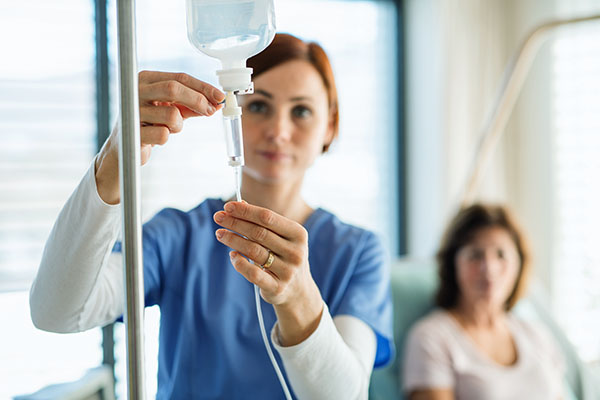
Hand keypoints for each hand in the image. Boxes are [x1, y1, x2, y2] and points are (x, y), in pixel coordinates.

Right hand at [137, 70, 223, 164]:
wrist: (124, 147)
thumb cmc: (150, 123)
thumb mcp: (171, 108)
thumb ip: (192, 104)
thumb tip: (216, 103)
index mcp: (146, 79)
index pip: (179, 77)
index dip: (203, 87)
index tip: (220, 96)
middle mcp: (136, 90)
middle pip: (174, 88)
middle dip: (197, 100)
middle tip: (210, 111)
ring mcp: (132, 111)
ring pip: (172, 115)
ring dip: (178, 126)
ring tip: (168, 128)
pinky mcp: (132, 132)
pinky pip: (163, 135)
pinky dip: (166, 138)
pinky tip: (155, 138)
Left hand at [213, 201, 322, 344]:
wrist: (298, 291)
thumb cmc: (284, 257)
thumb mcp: (279, 237)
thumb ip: (262, 222)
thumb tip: (240, 203)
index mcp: (298, 234)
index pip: (268, 217)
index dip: (246, 211)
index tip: (227, 206)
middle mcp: (295, 252)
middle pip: (259, 233)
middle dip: (235, 223)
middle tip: (218, 217)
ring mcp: (288, 271)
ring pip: (254, 251)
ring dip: (233, 240)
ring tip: (220, 234)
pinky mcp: (277, 288)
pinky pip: (253, 274)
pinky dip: (240, 263)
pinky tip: (232, 255)